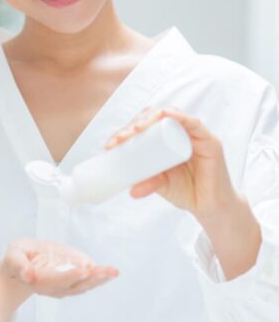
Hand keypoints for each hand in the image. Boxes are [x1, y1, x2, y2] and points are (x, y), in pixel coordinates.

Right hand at [0, 238, 117, 319]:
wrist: (24, 264)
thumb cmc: (18, 257)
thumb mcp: (13, 254)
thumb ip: (18, 264)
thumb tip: (28, 275)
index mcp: (37, 281)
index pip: (54, 281)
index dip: (69, 276)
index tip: (83, 270)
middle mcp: (53, 288)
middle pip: (74, 285)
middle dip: (91, 278)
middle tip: (107, 271)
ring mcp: (65, 286)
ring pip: (84, 285)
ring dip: (99, 279)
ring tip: (113, 272)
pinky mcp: (73, 281)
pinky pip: (88, 281)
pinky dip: (100, 278)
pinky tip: (111, 272)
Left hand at [104, 107, 241, 220]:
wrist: (210, 206)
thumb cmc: (185, 190)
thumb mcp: (160, 184)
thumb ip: (148, 183)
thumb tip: (131, 191)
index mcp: (163, 141)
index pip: (142, 127)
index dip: (125, 132)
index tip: (110, 145)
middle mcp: (177, 133)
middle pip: (153, 118)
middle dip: (134, 124)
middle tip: (120, 139)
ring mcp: (193, 135)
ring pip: (170, 116)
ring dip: (150, 118)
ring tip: (135, 130)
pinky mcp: (208, 141)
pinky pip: (193, 123)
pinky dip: (178, 116)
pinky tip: (164, 115)